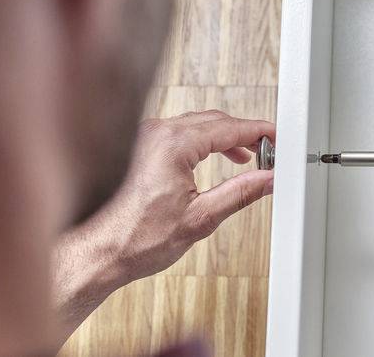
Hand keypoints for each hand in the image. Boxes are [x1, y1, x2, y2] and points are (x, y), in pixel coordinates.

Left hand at [52, 110, 273, 341]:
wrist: (96, 253)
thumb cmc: (134, 239)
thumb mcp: (200, 218)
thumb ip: (240, 193)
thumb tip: (267, 180)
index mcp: (172, 145)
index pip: (228, 127)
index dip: (259, 131)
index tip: (276, 138)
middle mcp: (155, 133)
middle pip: (213, 120)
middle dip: (243, 134)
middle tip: (267, 151)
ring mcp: (142, 137)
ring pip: (194, 124)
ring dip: (222, 137)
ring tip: (244, 156)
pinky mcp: (134, 146)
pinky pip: (176, 132)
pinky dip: (200, 141)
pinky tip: (210, 157)